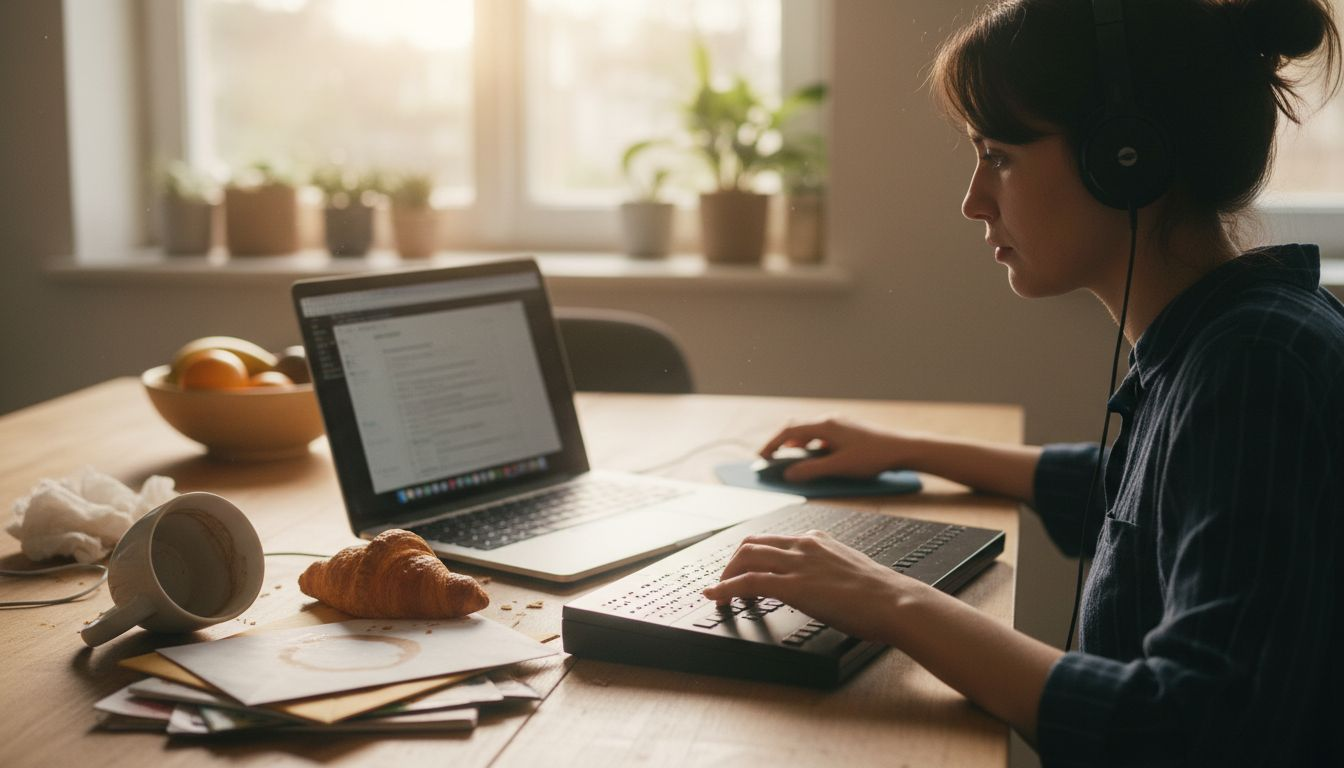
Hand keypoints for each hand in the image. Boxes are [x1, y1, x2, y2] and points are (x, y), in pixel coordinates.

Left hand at [701, 530, 923, 640]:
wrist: (895, 602)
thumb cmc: (881, 594)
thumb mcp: (850, 569)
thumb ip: (830, 569)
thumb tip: (821, 584)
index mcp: (818, 539)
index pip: (774, 540)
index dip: (753, 555)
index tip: (744, 569)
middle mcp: (804, 545)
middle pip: (752, 543)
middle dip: (732, 562)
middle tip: (725, 582)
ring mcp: (797, 563)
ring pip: (745, 557)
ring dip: (725, 575)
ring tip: (719, 593)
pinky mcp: (793, 585)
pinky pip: (748, 582)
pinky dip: (725, 588)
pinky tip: (716, 597)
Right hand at [760, 417, 914, 482]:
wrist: (902, 449)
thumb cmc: (873, 457)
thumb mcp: (839, 466)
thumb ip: (812, 470)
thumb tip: (789, 474)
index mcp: (825, 426)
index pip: (789, 431)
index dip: (772, 444)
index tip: (761, 457)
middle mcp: (830, 421)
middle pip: (797, 428)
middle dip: (781, 442)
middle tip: (769, 458)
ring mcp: (839, 425)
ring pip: (809, 432)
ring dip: (796, 444)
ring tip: (788, 459)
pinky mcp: (848, 432)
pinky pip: (821, 436)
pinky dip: (811, 446)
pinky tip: (814, 458)